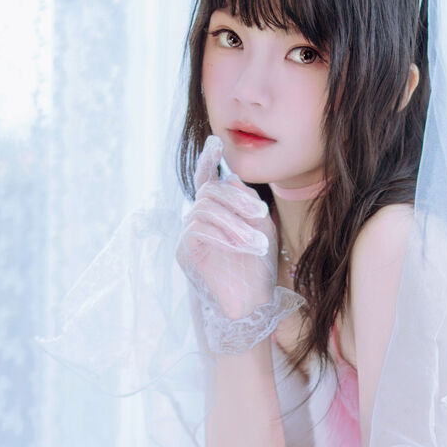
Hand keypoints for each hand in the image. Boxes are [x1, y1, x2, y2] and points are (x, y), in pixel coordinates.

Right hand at [176, 135, 277, 318]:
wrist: (250, 304)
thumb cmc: (257, 267)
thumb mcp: (261, 228)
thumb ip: (247, 202)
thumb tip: (229, 179)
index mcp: (217, 210)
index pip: (208, 179)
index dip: (209, 160)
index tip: (216, 142)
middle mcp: (199, 218)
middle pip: (210, 191)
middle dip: (237, 200)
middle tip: (260, 214)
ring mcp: (189, 234)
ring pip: (205, 209)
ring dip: (235, 223)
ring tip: (257, 243)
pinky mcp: (184, 252)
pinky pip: (199, 230)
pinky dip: (224, 235)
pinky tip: (242, 246)